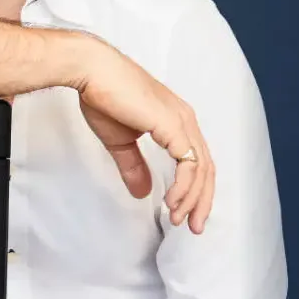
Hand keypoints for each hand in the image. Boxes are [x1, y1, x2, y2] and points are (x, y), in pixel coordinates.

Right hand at [73, 36, 214, 234]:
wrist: (92, 72)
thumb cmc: (103, 96)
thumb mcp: (120, 141)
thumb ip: (134, 167)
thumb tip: (144, 193)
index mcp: (176, 121)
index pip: (197, 161)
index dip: (195, 190)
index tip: (183, 213)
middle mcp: (185, 120)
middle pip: (206, 168)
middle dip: (201, 201)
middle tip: (193, 226)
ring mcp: (181, 121)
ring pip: (201, 169)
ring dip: (192, 198)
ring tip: (177, 218)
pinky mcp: (172, 124)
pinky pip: (187, 163)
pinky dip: (183, 187)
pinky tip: (171, 201)